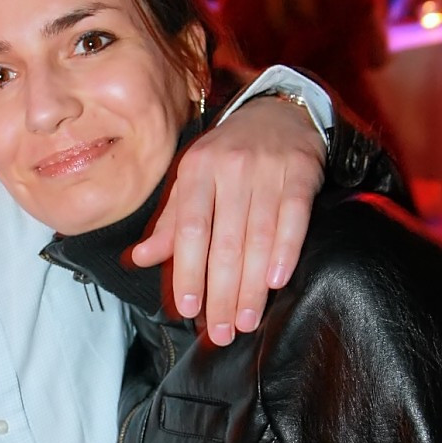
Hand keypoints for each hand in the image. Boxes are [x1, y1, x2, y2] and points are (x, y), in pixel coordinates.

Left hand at [131, 97, 323, 339]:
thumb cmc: (227, 154)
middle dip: (223, 292)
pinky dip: (286, 251)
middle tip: (223, 331)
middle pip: (225, 242)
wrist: (277, 111)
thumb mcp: (192, 179)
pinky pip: (294, 218)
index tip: (189, 308)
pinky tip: (278, 281)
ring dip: (253, 286)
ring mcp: (267, 170)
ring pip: (259, 237)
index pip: (190, 230)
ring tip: (247, 320)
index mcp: (196, 171)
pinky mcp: (301, 173)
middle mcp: (230, 170)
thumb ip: (171, 222)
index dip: (189, 271)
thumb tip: (140, 259)